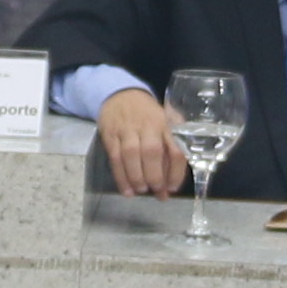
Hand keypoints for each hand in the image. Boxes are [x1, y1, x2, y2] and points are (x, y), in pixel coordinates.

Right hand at [97, 85, 186, 199]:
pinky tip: (127, 190)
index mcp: (167, 123)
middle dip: (155, 177)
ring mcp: (127, 129)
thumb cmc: (148, 114)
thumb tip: (172, 181)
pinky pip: (115, 158)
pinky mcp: (111, 135)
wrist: (121, 95)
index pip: (175, 149)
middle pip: (152, 152)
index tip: (173, 188)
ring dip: (137, 178)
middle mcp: (148, 125)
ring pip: (131, 155)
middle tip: (157, 193)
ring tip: (141, 190)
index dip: (175, 172)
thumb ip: (171, 145)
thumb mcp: (166, 122)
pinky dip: (121, 177)